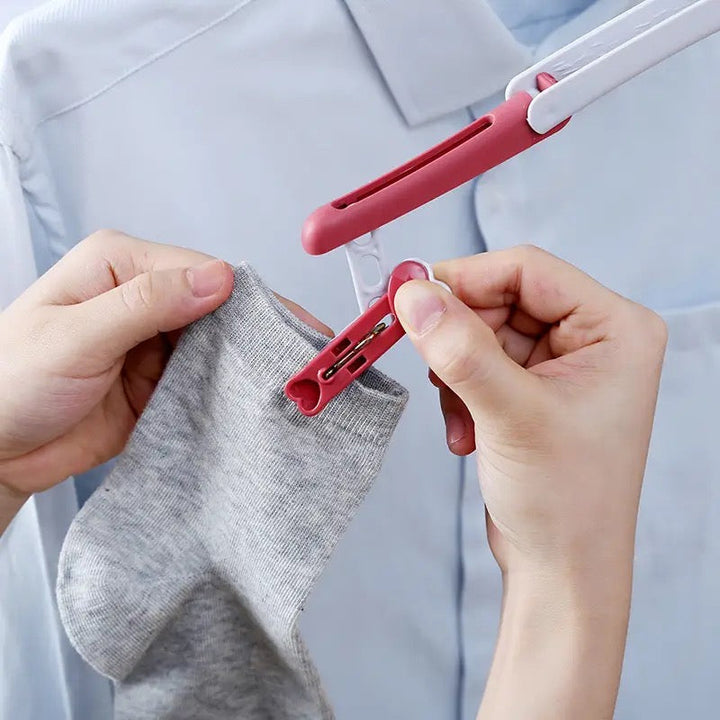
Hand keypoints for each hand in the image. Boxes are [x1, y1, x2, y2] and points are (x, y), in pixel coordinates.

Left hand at [0, 231, 329, 526]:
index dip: (245, 298)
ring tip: (287, 382)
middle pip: (217, 308)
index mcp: (118, 267)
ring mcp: (155, 344)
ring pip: (218, 346)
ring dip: (246, 365)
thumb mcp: (74, 336)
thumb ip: (144, 304)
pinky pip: (205, 384)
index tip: (284, 326)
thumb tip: (216, 278)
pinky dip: (228, 394)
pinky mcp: (161, 385)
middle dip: (256, 331)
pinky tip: (252, 403)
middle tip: (299, 357)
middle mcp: (142, 300)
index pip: (199, 271)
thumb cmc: (7, 383)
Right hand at [393, 246, 666, 717]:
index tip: (411, 299)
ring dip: (457, 371)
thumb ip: (459, 349)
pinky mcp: (532, 387)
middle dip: (459, 337)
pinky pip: (478, 361)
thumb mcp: (509, 415)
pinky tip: (467, 431)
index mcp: (614, 328)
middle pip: (500, 298)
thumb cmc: (564, 500)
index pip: (526, 270)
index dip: (464, 280)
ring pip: (481, 331)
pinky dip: (459, 391)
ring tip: (463, 417)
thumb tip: (413, 294)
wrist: (561, 568)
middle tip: (435, 371)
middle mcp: (592, 337)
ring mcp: (561, 364)